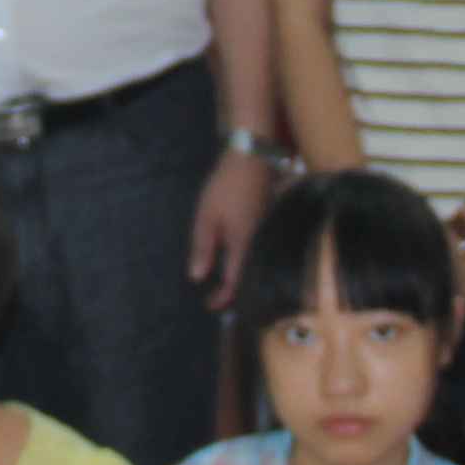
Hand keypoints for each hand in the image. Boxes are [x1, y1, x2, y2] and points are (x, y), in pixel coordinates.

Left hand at [186, 148, 275, 304]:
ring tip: (221, 285)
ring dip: (239, 278)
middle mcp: (260, 244)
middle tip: (213, 299)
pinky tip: (234, 261)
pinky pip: (257, 252)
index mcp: (243, 244)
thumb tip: (197, 277)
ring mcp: (266, 235)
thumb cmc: (226, 187)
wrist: (252, 159)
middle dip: (232, 293)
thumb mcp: (207, 217)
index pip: (235, 282)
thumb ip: (203, 248)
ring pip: (254, 266)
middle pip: (248, 278)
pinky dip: (245, 262)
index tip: (209, 306)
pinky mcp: (267, 226)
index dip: (222, 298)